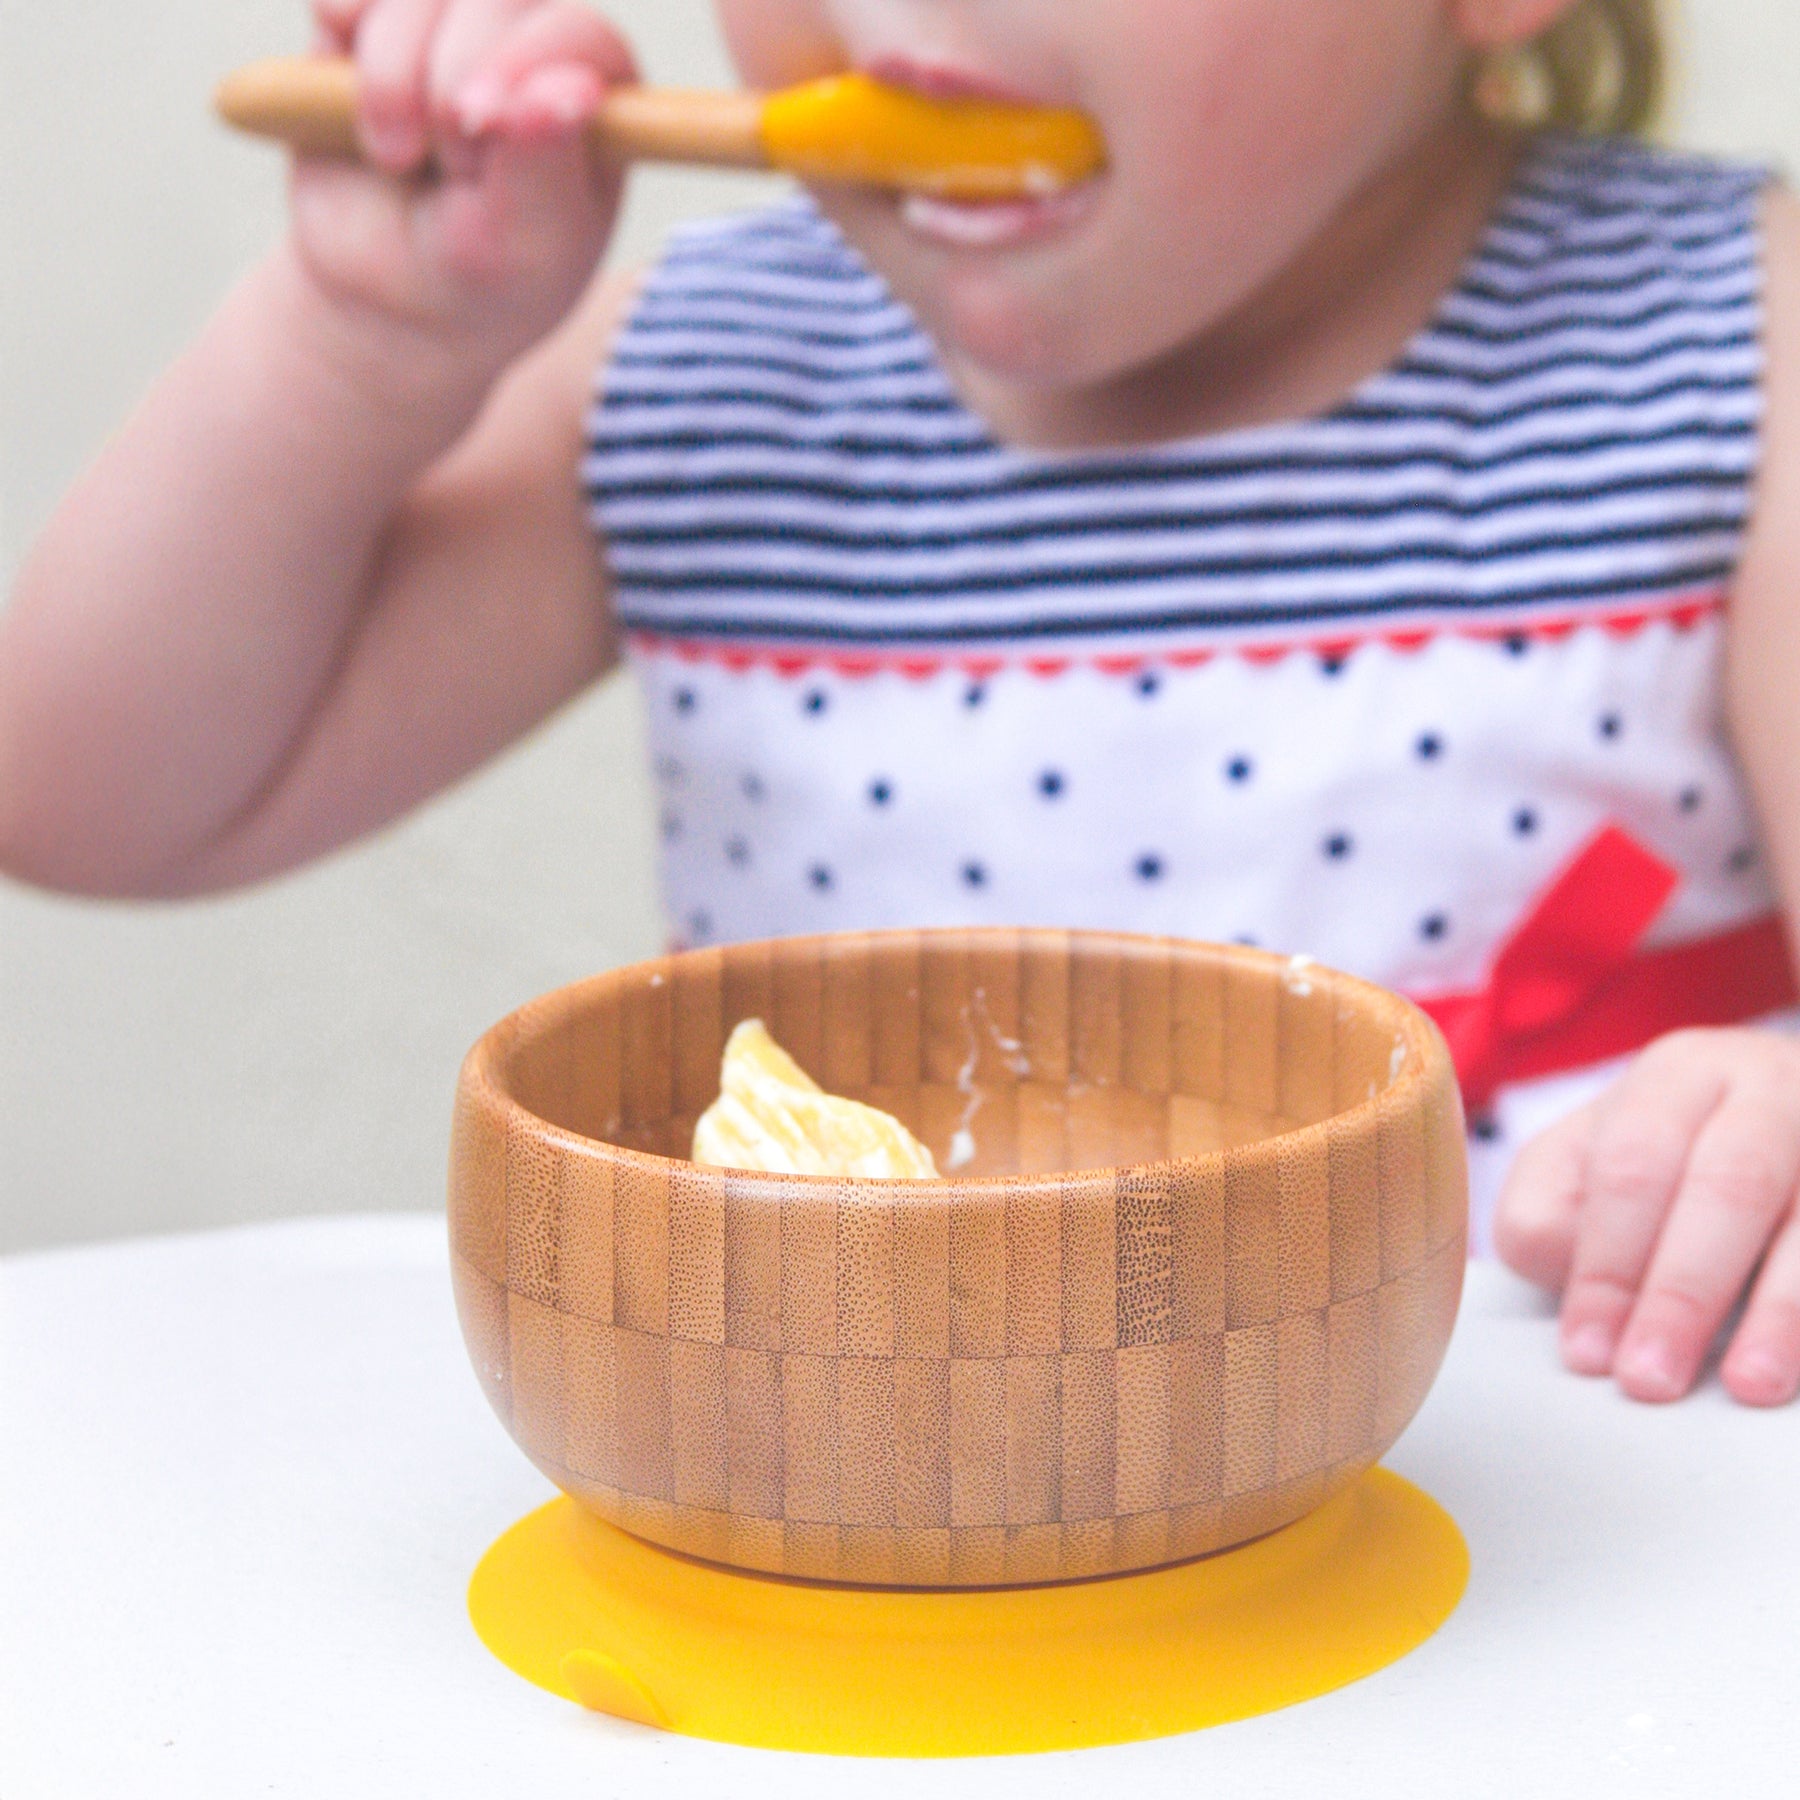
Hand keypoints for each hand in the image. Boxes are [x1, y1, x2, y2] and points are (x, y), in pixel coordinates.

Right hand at [291, 0, 636, 404]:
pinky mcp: (369, 21)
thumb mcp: (525, 245)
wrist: (385, 298)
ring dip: (390, 76)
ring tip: (396, 155)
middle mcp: (528, 40)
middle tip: (452, 166)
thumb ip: (546, 164)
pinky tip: (346, 98)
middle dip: (450, 88)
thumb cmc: (481, 279)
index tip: (483, 127)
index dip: (523, 65)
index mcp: (593, 93)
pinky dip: (341, 33)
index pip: (578, 34)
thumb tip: (568, 87)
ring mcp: (448, 22)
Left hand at [1495, 1028, 1799, 1406]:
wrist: (1763, 1122)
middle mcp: (1769, 1091)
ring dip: (1782, 1310)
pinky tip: (1799, 1364)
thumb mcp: (1576, 1167)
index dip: (1607, 1264)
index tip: (1588, 1353)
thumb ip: (1549, 1216)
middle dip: (1683, 1292)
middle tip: (1651, 1379)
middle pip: (1729, 1185)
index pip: (1633, 1166)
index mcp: (1677, 1076)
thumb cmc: (1654, 1161)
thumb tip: (1583, 1291)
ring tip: (1748, 1385)